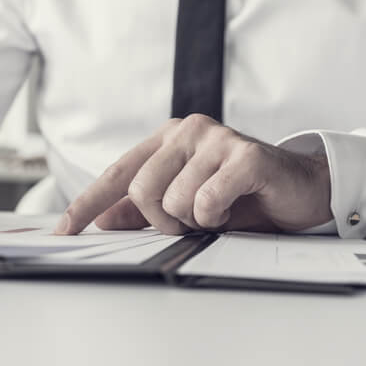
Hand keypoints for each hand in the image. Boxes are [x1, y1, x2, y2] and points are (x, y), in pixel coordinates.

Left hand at [56, 114, 332, 234]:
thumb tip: (103, 220)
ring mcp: (217, 139)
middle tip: (193, 223)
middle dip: (164, 221)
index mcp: (168, 141)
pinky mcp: (245, 155)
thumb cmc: (244, 198)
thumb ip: (146, 211)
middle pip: (142, 190)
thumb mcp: (188, 206)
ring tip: (219, 213)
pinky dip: (217, 217)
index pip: (117, 175)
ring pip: (174, 200)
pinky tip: (234, 209)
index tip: (62, 233)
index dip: (86, 205)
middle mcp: (188, 132)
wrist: (302, 191)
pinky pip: (207, 200)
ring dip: (196, 221)